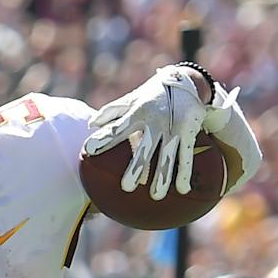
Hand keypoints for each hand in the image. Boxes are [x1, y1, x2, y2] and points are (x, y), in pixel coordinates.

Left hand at [83, 64, 214, 201]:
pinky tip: (183, 190)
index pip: (118, 127)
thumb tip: (90, 124)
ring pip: (168, 155)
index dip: (104, 138)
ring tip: (156, 196)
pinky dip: (185, 172)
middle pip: (146, 147)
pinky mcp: (188, 132)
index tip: (89, 150)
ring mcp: (174, 127)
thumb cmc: (151, 96)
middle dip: (137, 166)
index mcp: (138, 112)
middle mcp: (156, 120)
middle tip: (127, 187)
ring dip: (163, 176)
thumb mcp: (132, 99)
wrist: (185, 81)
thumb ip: (112, 111)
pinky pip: (186, 155)